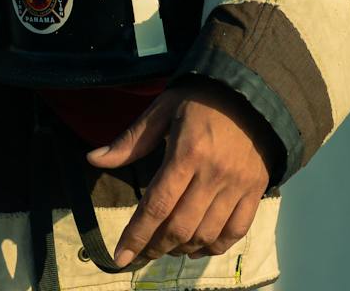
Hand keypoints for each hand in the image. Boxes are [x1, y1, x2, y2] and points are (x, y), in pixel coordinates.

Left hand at [85, 80, 274, 265]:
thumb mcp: (163, 109)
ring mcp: (237, 185)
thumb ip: (131, 140)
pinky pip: (236, 231)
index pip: (157, 205)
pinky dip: (215, 247)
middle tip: (141, 254)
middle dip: (155, 247)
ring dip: (182, 249)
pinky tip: (198, 248)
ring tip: (166, 248)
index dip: (137, 235)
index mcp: (187, 152)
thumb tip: (94, 159)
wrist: (254, 93)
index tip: (120, 257)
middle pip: (180, 227)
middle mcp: (213, 174)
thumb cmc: (202, 99)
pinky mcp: (255, 190)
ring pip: (206, 234)